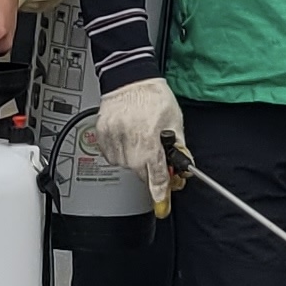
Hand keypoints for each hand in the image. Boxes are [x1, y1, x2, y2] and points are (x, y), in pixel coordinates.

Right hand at [92, 77, 187, 213]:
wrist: (129, 80)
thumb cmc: (153, 96)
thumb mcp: (175, 121)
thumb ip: (179, 147)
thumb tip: (183, 167)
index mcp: (149, 140)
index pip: (156, 176)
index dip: (161, 193)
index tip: (162, 206)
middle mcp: (129, 144)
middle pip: (142, 173)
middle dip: (152, 168)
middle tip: (157, 152)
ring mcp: (113, 141)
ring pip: (126, 166)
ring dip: (136, 159)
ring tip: (140, 136)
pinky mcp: (101, 137)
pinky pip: (113, 156)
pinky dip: (122, 151)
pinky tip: (128, 136)